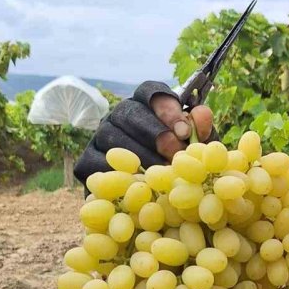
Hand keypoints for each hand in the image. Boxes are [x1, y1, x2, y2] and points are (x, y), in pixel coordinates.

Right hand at [73, 81, 215, 186]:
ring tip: (161, 172)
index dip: (167, 108)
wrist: (155, 195)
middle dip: (156, 133)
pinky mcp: (86, 159)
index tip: (184, 130)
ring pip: (113, 136)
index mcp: (147, 103)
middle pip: (130, 112)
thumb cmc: (181, 163)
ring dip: (139, 155)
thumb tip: (202, 114)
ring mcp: (100, 135)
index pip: (152, 92)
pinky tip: (137, 184)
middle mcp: (120, 114)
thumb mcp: (197, 147)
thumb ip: (201, 130)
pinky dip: (116, 174)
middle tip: (175, 153)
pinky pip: (97, 163)